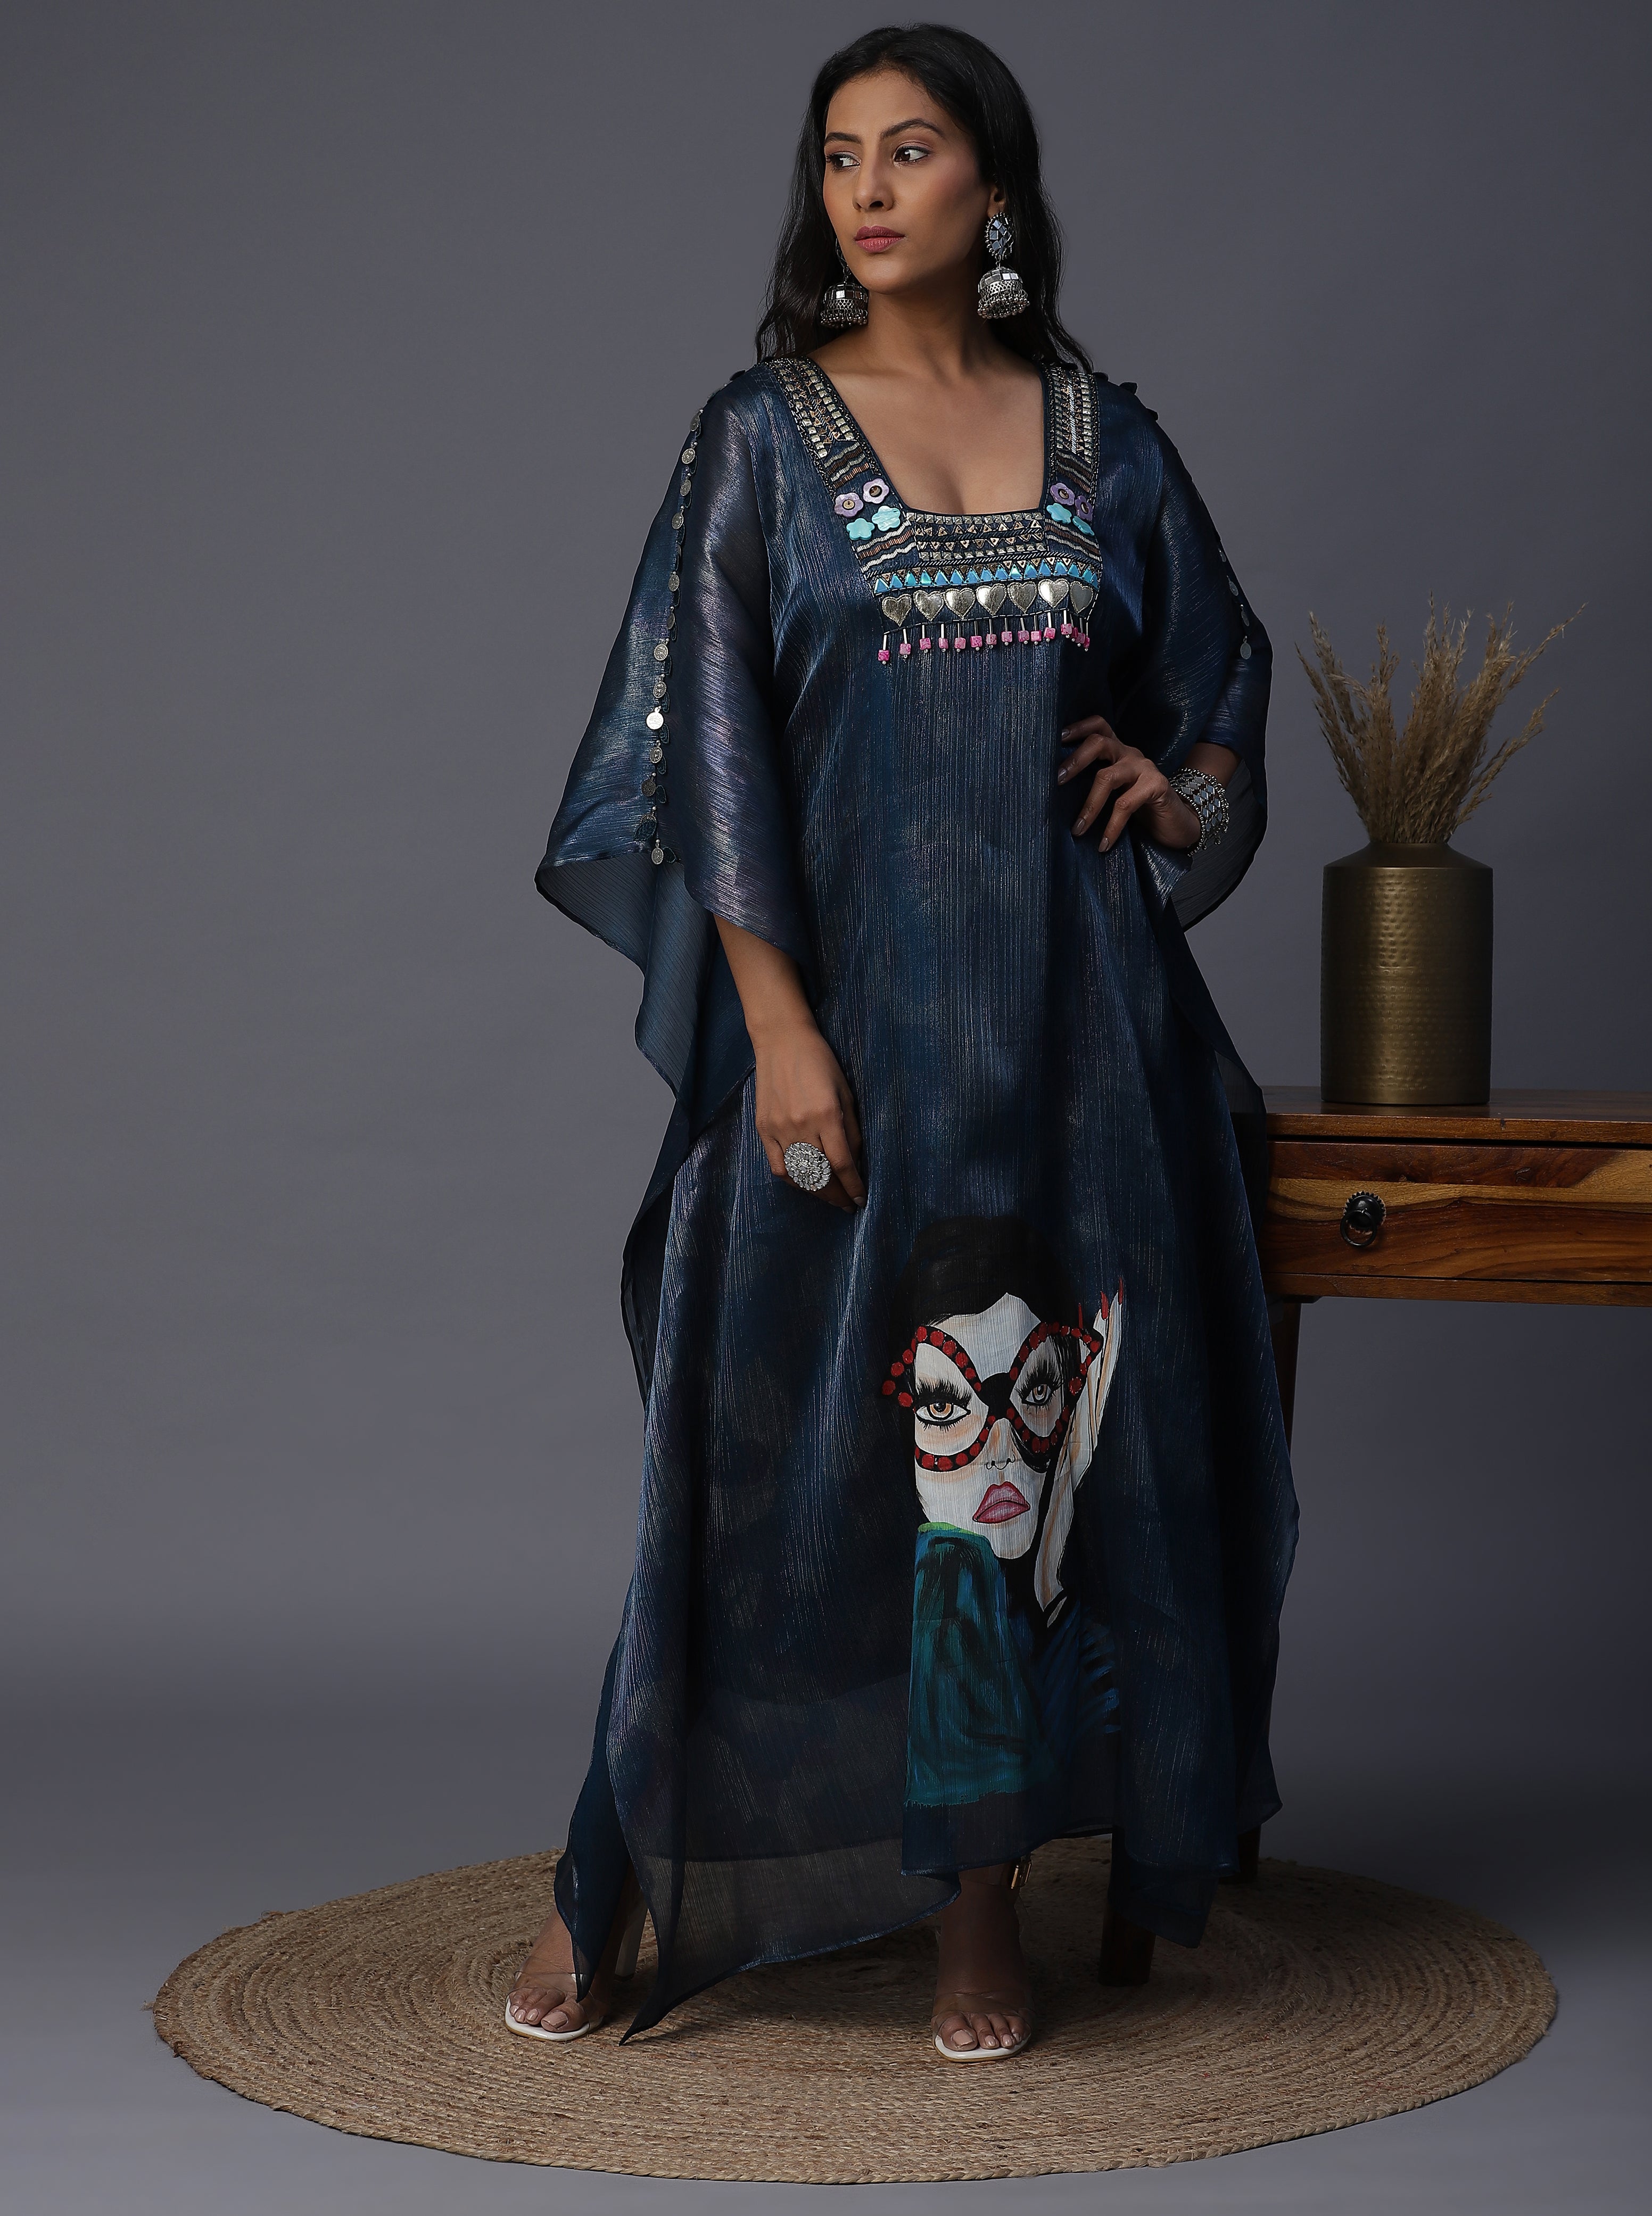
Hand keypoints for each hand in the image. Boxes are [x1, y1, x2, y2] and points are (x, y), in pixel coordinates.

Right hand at [750, 1015, 866, 1212]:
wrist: (782, 1042)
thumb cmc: (821, 1063)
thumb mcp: (846, 1093)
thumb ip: (851, 1129)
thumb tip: (854, 1162)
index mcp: (827, 1115)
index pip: (842, 1164)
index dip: (853, 1186)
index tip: (860, 1200)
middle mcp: (802, 1126)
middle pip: (821, 1175)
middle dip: (837, 1195)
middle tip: (847, 1203)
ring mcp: (779, 1129)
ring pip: (799, 1175)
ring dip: (816, 1192)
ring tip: (829, 1196)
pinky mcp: (764, 1129)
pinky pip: (777, 1166)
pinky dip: (793, 1180)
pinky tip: (804, 1183)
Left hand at [1056, 716, 1200, 850]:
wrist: (1178, 823)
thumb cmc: (1141, 808)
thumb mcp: (1115, 792)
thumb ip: (1095, 785)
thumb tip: (1056, 796)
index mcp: (1118, 751)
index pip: (1099, 726)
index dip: (1079, 727)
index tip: (1058, 737)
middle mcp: (1130, 754)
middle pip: (1099, 742)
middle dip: (1075, 760)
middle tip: (1057, 781)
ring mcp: (1144, 768)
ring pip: (1107, 776)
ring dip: (1089, 805)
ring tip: (1078, 829)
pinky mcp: (1157, 786)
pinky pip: (1125, 805)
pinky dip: (1111, 827)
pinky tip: (1104, 844)